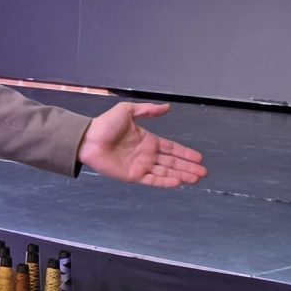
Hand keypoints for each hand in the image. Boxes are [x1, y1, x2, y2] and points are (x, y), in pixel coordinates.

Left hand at [77, 102, 206, 187]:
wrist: (88, 138)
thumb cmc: (104, 124)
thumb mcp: (127, 111)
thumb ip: (147, 111)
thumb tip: (167, 107)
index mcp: (147, 140)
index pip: (171, 148)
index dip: (185, 153)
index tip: (199, 158)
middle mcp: (146, 155)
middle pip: (172, 163)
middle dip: (188, 167)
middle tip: (203, 172)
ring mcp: (140, 166)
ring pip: (166, 172)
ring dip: (181, 175)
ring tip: (196, 178)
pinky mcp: (132, 175)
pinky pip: (152, 180)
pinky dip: (165, 182)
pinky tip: (178, 182)